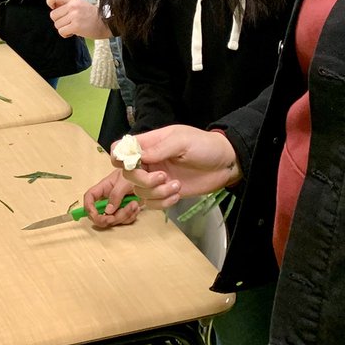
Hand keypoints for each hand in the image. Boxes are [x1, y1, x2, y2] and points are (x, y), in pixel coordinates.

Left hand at [47, 0, 111, 39]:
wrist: (106, 23)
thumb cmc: (92, 15)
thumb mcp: (80, 4)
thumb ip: (67, 4)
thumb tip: (53, 7)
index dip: (50, 2)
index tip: (54, 8)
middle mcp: (72, 6)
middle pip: (53, 15)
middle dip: (59, 21)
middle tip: (68, 22)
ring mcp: (74, 16)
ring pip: (57, 25)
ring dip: (63, 28)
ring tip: (72, 27)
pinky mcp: (76, 26)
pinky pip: (61, 32)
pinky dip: (66, 34)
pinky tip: (73, 32)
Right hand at [83, 168, 141, 227]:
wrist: (147, 177)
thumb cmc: (135, 173)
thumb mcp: (124, 182)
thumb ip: (116, 195)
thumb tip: (108, 211)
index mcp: (103, 188)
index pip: (89, 198)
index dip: (88, 207)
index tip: (95, 215)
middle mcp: (107, 199)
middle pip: (99, 214)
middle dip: (107, 219)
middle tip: (114, 218)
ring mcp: (116, 206)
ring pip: (113, 219)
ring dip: (124, 215)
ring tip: (134, 204)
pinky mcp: (125, 210)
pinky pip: (124, 220)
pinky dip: (131, 216)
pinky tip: (136, 207)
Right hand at [121, 126, 241, 207]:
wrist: (225, 164)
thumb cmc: (204, 146)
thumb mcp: (182, 141)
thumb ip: (159, 149)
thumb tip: (137, 157)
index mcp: (149, 143)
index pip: (121, 148)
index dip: (119, 157)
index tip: (130, 164)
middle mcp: (149, 162)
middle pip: (128, 174)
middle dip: (142, 179)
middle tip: (162, 177)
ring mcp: (157, 178)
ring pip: (140, 191)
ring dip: (156, 192)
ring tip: (176, 185)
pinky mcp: (166, 193)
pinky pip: (152, 203)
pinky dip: (162, 202)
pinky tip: (177, 194)